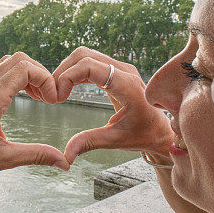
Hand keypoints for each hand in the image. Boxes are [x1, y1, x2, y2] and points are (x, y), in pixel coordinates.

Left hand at [0, 52, 69, 196]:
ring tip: (39, 98)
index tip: (53, 101)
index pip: (24, 68)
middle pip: (18, 59)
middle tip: (49, 98)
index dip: (45, 80)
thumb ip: (36, 156)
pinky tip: (23, 98)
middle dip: (40, 74)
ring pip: (8, 62)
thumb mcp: (4, 160)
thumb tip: (64, 162)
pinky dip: (16, 78)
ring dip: (28, 74)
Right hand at [52, 47, 173, 163]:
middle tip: (52, 95)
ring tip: (57, 93)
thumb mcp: (115, 140)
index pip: (89, 66)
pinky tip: (66, 89)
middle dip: (63, 71)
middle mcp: (124, 71)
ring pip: (85, 55)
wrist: (161, 130)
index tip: (57, 99)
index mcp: (126, 86)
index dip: (67, 77)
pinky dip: (75, 71)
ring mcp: (121, 68)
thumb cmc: (143, 135)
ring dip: (67, 70)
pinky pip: (91, 62)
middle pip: (84, 55)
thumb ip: (89, 143)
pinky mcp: (116, 70)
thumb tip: (65, 157)